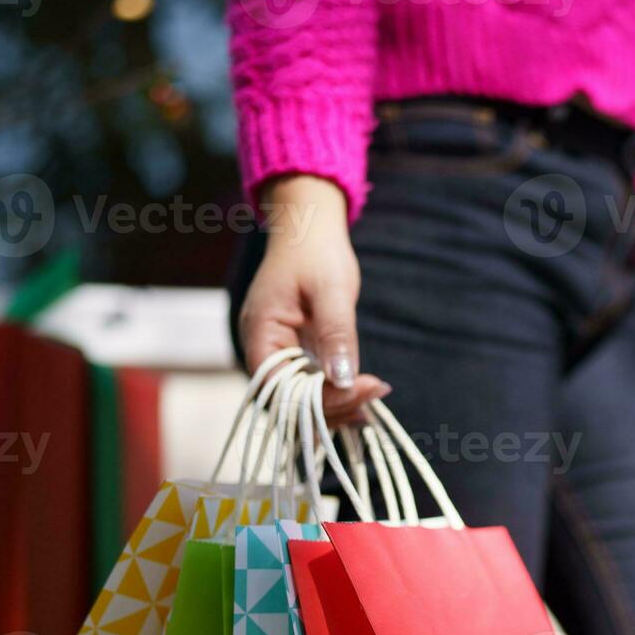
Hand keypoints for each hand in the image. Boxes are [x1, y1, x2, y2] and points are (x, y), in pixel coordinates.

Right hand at [238, 175, 388, 423]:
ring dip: (335, 405)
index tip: (363, 388)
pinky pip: (308, 384)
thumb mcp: (332, 290)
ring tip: (373, 401)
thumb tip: (343, 379)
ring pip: (299, 398)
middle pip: (288, 401)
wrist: (308, 229)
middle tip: (375, 395)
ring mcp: (276, 352)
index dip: (319, 399)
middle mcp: (262, 349)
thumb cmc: (316, 251)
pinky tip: (361, 396)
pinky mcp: (294, 352)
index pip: (280, 388)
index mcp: (259, 333)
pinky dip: (333, 392)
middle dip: (331, 406)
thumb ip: (336, 334)